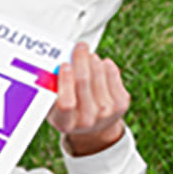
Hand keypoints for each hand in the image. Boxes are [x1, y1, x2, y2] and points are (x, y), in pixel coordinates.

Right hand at [47, 42, 129, 156]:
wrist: (95, 126)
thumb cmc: (69, 110)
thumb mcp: (54, 105)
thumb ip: (52, 88)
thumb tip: (56, 62)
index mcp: (66, 124)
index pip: (66, 103)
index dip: (66, 81)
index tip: (65, 64)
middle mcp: (87, 121)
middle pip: (83, 81)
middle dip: (80, 59)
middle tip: (79, 46)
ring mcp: (106, 113)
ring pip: (98, 73)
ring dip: (92, 60)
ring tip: (87, 56)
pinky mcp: (120, 104)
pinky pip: (112, 73)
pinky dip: (105, 65)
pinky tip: (100, 64)